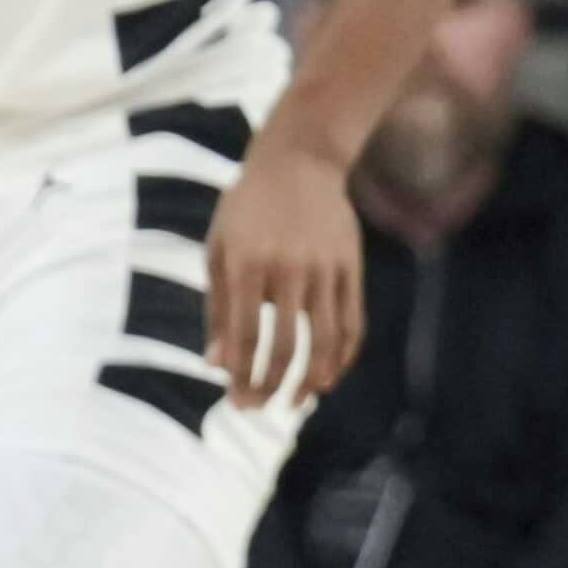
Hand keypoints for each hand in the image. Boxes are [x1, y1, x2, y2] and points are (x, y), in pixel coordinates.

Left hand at [202, 137, 363, 409]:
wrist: (300, 159)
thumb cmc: (247, 210)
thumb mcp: (219, 252)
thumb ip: (218, 311)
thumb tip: (216, 366)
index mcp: (246, 265)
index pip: (246, 337)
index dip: (241, 376)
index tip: (235, 402)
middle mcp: (288, 268)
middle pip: (284, 345)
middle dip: (269, 386)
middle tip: (256, 408)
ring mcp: (324, 266)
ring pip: (324, 339)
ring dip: (309, 380)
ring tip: (295, 403)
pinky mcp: (350, 264)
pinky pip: (351, 320)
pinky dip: (342, 354)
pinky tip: (327, 376)